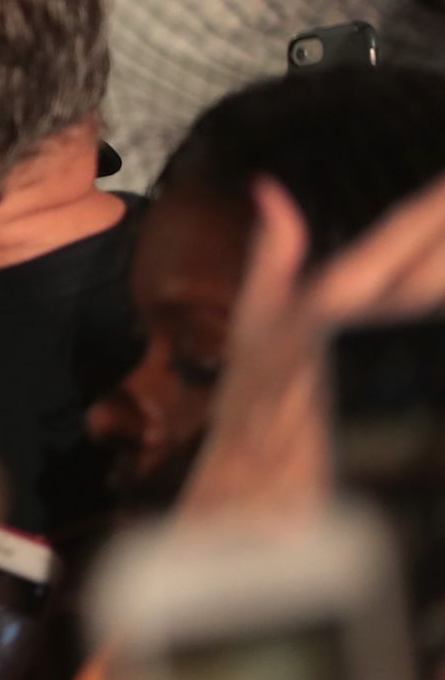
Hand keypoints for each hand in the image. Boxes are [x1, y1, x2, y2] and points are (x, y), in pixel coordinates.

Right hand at [182, 174, 444, 518]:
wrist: (259, 487)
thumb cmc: (255, 405)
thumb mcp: (253, 319)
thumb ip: (274, 251)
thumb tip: (271, 192)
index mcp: (334, 297)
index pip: (404, 229)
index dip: (436, 201)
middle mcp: (373, 324)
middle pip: (435, 266)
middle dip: (444, 233)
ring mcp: (395, 362)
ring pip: (434, 300)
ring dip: (440, 273)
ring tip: (444, 256)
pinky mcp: (407, 399)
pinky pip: (432, 350)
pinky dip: (432, 322)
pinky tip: (431, 315)